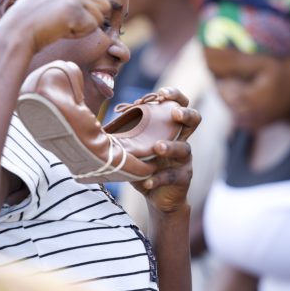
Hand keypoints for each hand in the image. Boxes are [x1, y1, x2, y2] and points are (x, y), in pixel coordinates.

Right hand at [7, 0, 111, 53]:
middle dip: (87, 17)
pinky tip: (61, 29)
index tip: (60, 10)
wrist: (17, 30)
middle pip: (104, 5)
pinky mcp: (74, 10)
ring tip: (61, 23)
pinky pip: (92, 27)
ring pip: (100, 17)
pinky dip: (79, 33)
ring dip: (83, 26)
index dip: (83, 8)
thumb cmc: (28, 10)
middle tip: (62, 19)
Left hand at [131, 88, 201, 212]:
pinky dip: (158, 178)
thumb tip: (95, 123)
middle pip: (194, 119)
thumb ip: (124, 134)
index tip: (162, 94)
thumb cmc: (144, 166)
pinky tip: (146, 182)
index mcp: (169, 128)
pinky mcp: (183, 178)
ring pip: (184, 148)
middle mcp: (181, 139)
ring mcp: (184, 159)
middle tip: (175, 114)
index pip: (179, 104)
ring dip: (170, 147)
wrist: (157, 196)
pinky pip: (172, 176)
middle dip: (186, 113)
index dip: (175, 95)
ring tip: (158, 147)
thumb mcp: (133, 148)